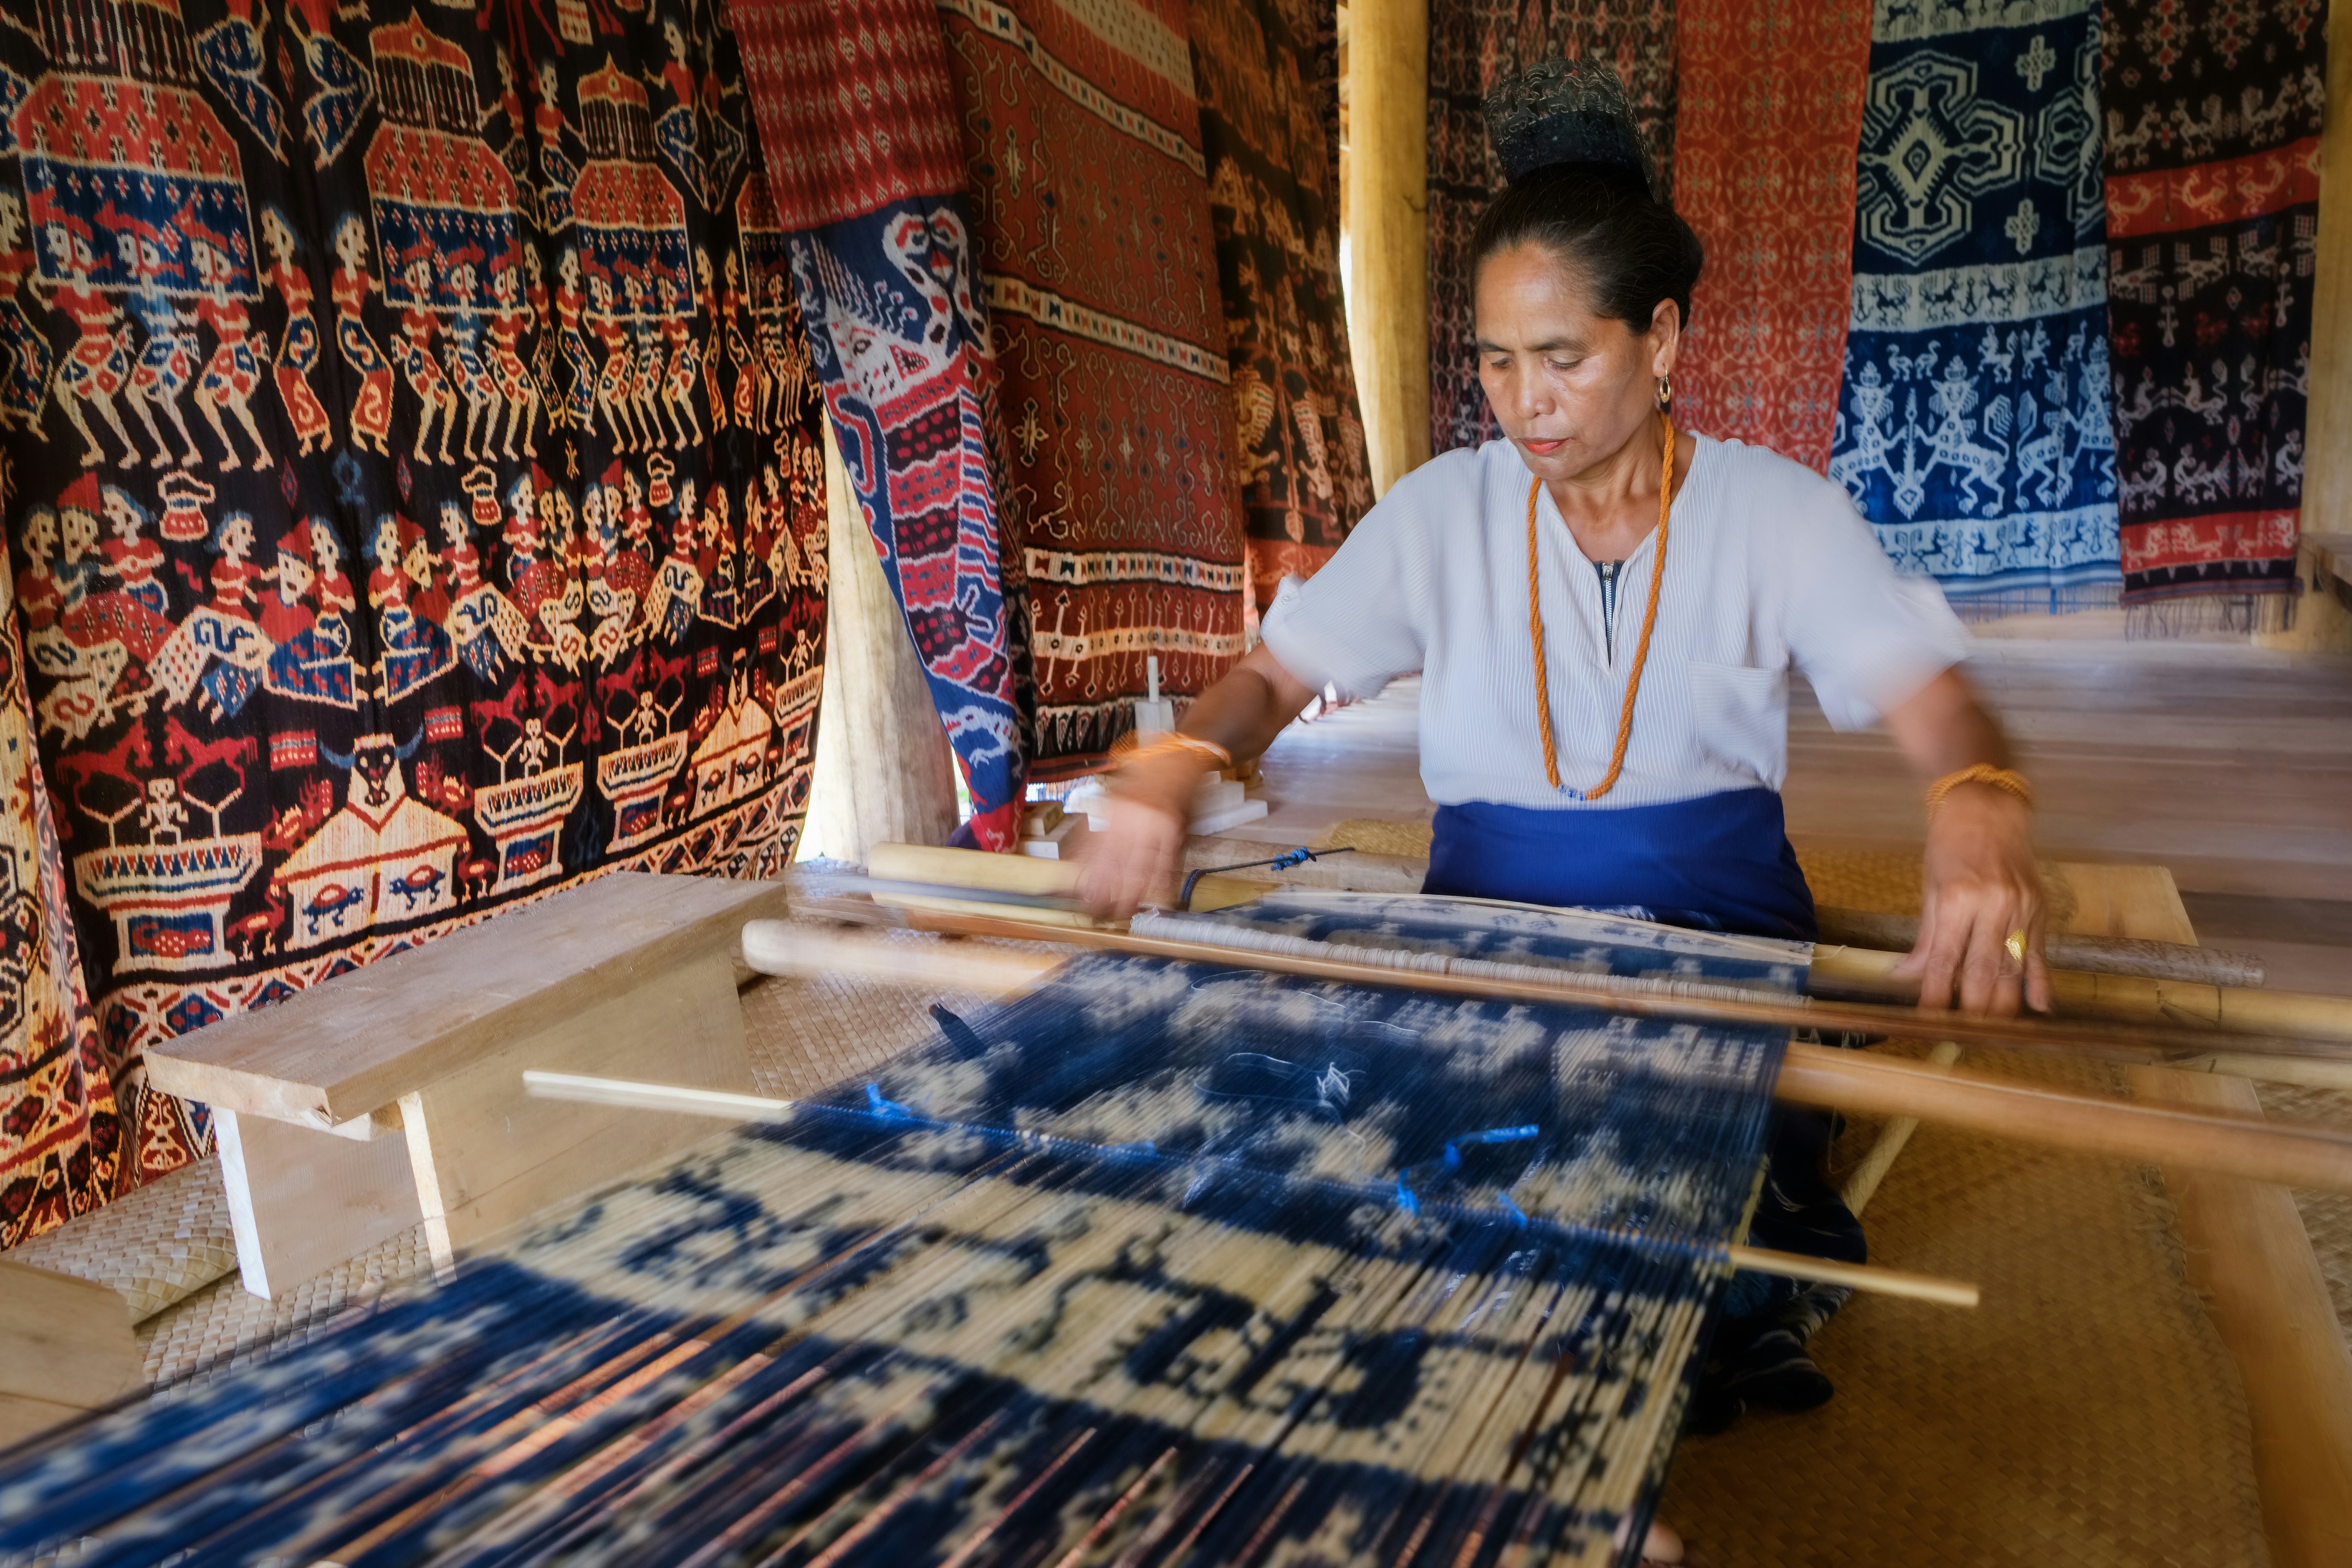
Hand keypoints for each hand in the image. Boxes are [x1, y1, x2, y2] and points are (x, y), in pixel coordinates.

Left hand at [1073, 752, 1200, 918]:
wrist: (1173, 761)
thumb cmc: (1140, 784)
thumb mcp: (1112, 802)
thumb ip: (1096, 831)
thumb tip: (1073, 863)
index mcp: (1113, 812)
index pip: (1093, 849)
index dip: (1084, 875)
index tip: (1076, 896)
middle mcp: (1131, 819)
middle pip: (1114, 862)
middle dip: (1105, 891)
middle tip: (1097, 913)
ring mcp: (1155, 826)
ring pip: (1140, 866)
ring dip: (1131, 892)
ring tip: (1122, 912)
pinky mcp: (1175, 831)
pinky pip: (1167, 861)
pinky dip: (1162, 881)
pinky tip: (1157, 897)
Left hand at [1894, 783, 2048, 1015]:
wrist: (1987, 809)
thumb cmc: (1949, 846)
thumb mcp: (1929, 888)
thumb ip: (1926, 936)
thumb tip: (1907, 975)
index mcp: (1958, 899)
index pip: (1946, 960)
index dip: (1938, 996)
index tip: (1929, 1022)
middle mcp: (1994, 906)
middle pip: (1983, 971)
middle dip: (1972, 1010)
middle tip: (1960, 1038)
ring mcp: (2022, 909)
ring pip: (2013, 968)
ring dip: (2002, 1005)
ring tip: (1990, 1033)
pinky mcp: (2042, 910)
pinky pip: (2041, 954)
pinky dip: (2041, 984)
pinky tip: (2040, 1010)